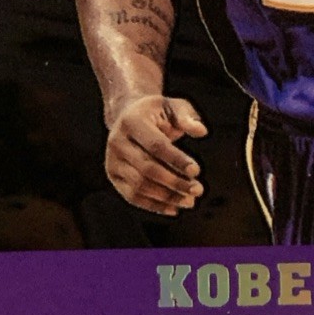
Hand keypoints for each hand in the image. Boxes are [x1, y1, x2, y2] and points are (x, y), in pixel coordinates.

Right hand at [104, 95, 206, 214]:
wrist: (128, 116)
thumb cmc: (156, 112)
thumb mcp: (173, 106)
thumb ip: (187, 117)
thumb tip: (201, 131)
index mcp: (131, 122)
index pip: (156, 146)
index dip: (177, 160)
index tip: (196, 171)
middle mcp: (117, 141)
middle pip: (147, 169)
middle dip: (175, 182)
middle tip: (198, 189)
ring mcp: (112, 160)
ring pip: (139, 186)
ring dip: (167, 197)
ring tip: (190, 201)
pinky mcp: (113, 175)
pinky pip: (132, 196)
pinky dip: (154, 205)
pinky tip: (174, 208)